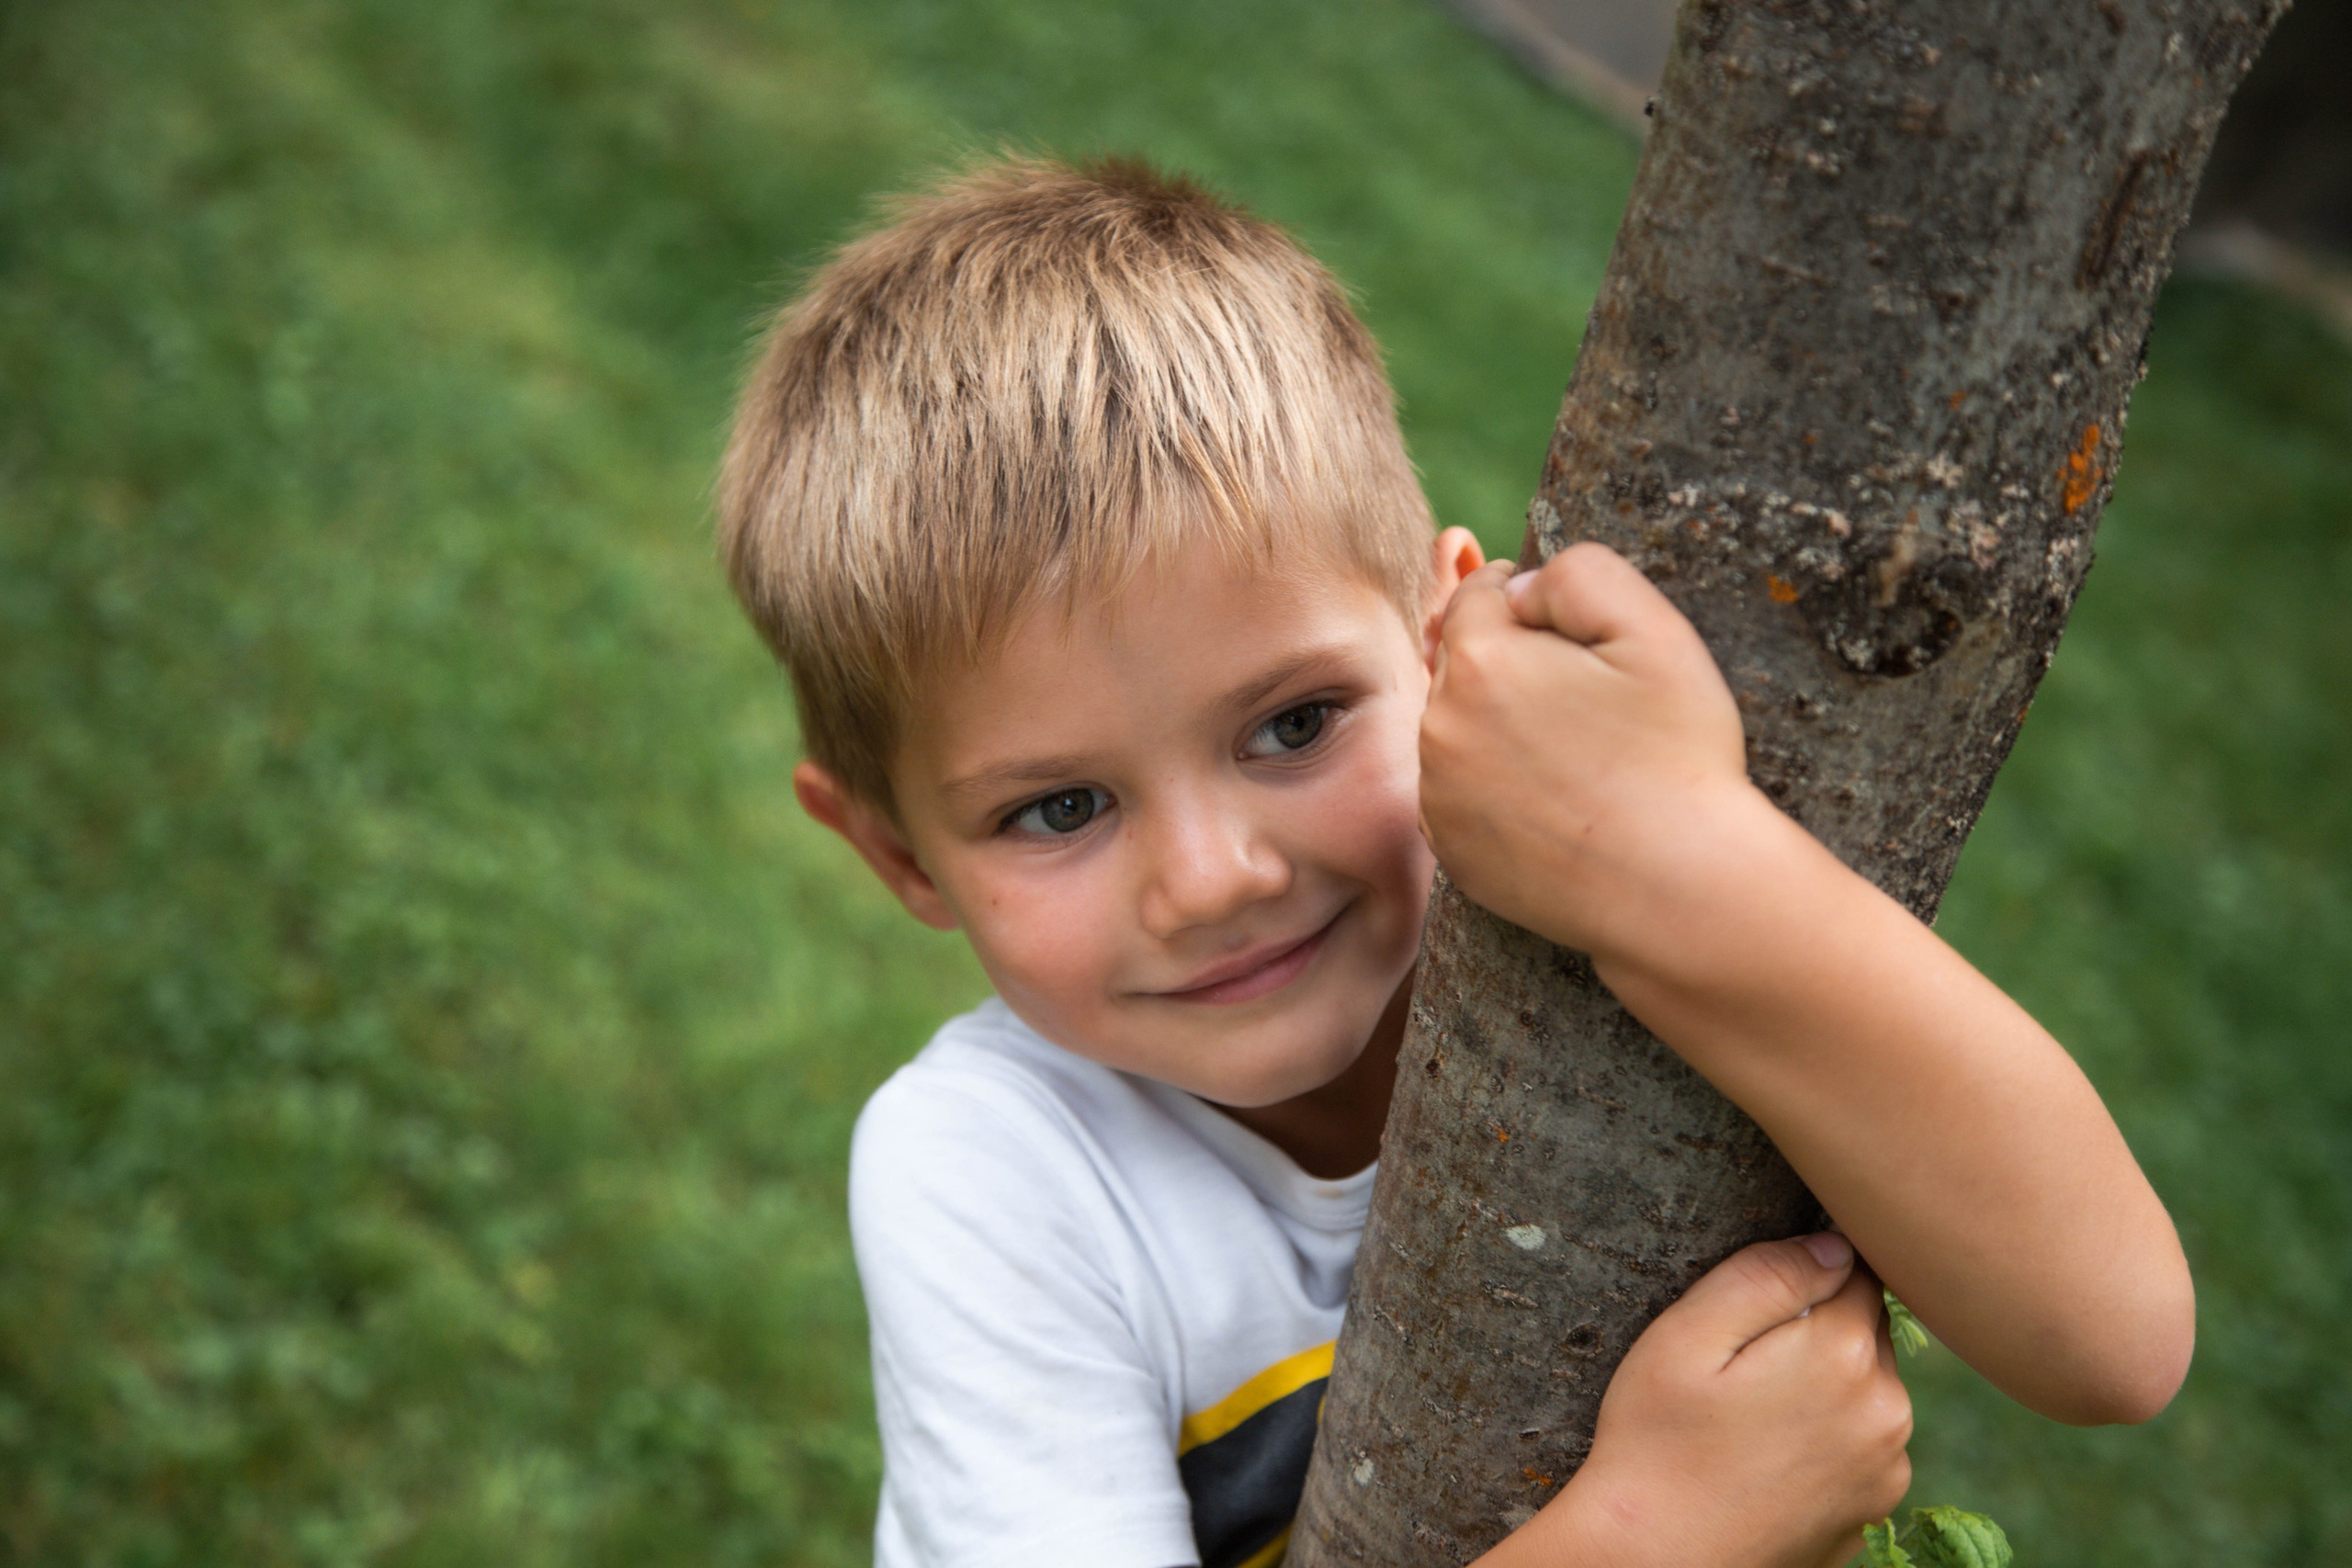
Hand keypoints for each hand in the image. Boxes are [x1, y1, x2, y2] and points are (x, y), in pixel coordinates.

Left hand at [1418, 543, 1760, 963]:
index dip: (1522, 600)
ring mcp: (1440, 797)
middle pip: (1461, 664)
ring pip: (1457, 730)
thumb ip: (1578, 574)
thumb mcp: (1653, 629)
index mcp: (1480, 661)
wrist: (1680, 887)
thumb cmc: (1677, 756)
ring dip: (1496, 725)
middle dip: (1508, 663)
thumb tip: (1518, 589)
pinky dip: (1493, 788)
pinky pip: (1460, 795)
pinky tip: (1555, 801)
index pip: (1477, 598)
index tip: (1563, 628)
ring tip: (1573, 752)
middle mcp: (1441, 727)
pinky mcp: (1451, 852)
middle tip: (1582, 695)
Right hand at [1492, 1234, 1913, 1567]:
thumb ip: (1767, 1275)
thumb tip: (1836, 1243)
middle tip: (1746, 1358)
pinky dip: (1830, 1436)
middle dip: (1820, 1327)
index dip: (1807, 1270)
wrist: (1652, 1561)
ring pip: (1869, 1388)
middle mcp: (1888, 1411)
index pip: (1857, 1269)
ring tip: (1753, 1410)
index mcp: (1844, 1355)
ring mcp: (1887, 1470)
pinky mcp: (1872, 1510)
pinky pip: (1864, 1445)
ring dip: (1828, 1382)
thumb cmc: (1655, 1441)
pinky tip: (1769, 1453)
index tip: (1765, 1295)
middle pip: (1868, 1330)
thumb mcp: (1687, 1334)